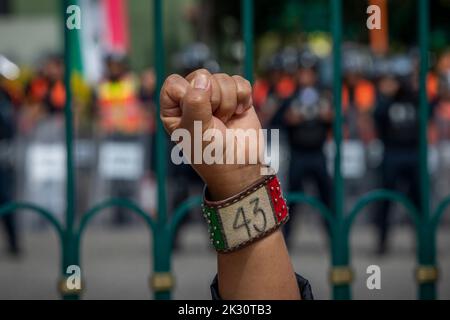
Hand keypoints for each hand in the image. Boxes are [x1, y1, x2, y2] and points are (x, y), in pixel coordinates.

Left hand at [160, 69, 263, 199]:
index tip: (196, 116)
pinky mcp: (236, 97)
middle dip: (213, 99)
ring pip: (223, 79)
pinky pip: (240, 82)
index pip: (174, 83)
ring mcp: (215, 97)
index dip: (188, 95)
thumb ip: (194, 102)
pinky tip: (239, 114)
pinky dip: (243, 98)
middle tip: (215, 121)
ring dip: (228, 103)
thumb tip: (203, 78)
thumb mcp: (195, 130)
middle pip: (202, 76)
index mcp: (174, 108)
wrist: (240, 167)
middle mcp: (192, 99)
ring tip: (226, 121)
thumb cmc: (211, 154)